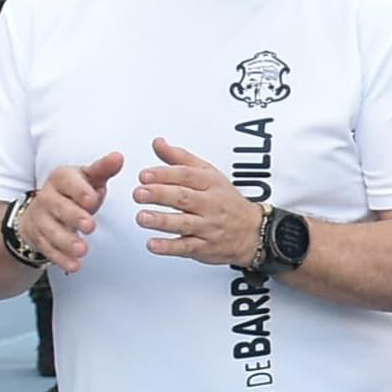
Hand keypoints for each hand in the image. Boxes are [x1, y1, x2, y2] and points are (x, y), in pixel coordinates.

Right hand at [20, 153, 122, 272]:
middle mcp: (47, 196)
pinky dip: (61, 258)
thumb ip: (103, 169)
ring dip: (66, 241)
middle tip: (90, 226)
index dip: (79, 191)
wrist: (43, 209)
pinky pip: (48, 249)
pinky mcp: (39, 237)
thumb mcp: (89, 178)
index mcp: (61, 178)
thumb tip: (119, 157)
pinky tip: (74, 265)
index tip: (92, 199)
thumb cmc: (75, 192)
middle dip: (74, 217)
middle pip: (58, 207)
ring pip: (51, 230)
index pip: (68, 181)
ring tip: (83, 250)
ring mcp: (41, 218)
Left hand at [134, 141, 270, 266]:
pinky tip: (153, 244)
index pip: (187, 175)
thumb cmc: (226, 200)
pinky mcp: (204, 248)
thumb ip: (180, 159)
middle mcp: (209, 204)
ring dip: (161, 221)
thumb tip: (158, 143)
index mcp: (210, 183)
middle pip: (183, 197)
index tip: (145, 175)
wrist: (253, 231)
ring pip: (183, 223)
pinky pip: (186, 248)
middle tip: (139, 193)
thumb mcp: (208, 173)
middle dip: (159, 194)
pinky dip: (169, 247)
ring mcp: (208, 227)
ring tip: (142, 217)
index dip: (164, 174)